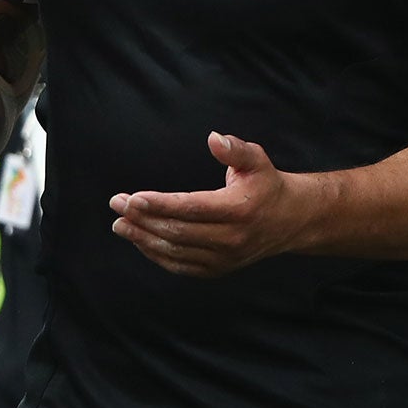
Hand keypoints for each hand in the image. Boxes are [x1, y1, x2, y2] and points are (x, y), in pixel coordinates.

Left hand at [112, 132, 316, 275]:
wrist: (290, 220)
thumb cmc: (267, 185)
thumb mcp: (257, 161)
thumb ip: (235, 149)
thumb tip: (214, 138)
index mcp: (240, 209)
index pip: (191, 208)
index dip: (159, 204)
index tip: (133, 198)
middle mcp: (233, 238)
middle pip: (178, 231)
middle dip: (143, 219)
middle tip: (117, 204)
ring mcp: (225, 258)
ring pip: (175, 250)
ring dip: (143, 238)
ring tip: (120, 224)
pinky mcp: (218, 269)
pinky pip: (180, 265)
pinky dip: (156, 254)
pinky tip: (140, 239)